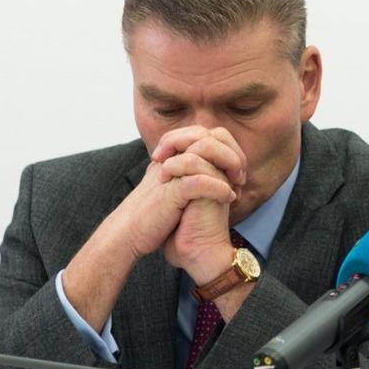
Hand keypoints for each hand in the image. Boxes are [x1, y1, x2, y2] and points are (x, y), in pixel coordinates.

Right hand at [61, 141, 236, 330]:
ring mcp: (169, 172)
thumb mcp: (171, 188)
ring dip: (229, 165)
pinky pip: (200, 181)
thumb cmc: (152, 215)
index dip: (226, 147)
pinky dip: (219, 188)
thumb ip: (189, 174)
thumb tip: (218, 171)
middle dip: (230, 152)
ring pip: (205, 151)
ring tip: (237, 184)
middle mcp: (169, 158)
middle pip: (206, 135)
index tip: (238, 170)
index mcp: (171, 155)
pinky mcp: (170, 192)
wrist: (127, 235)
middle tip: (240, 174)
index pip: (204, 134)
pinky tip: (230, 198)